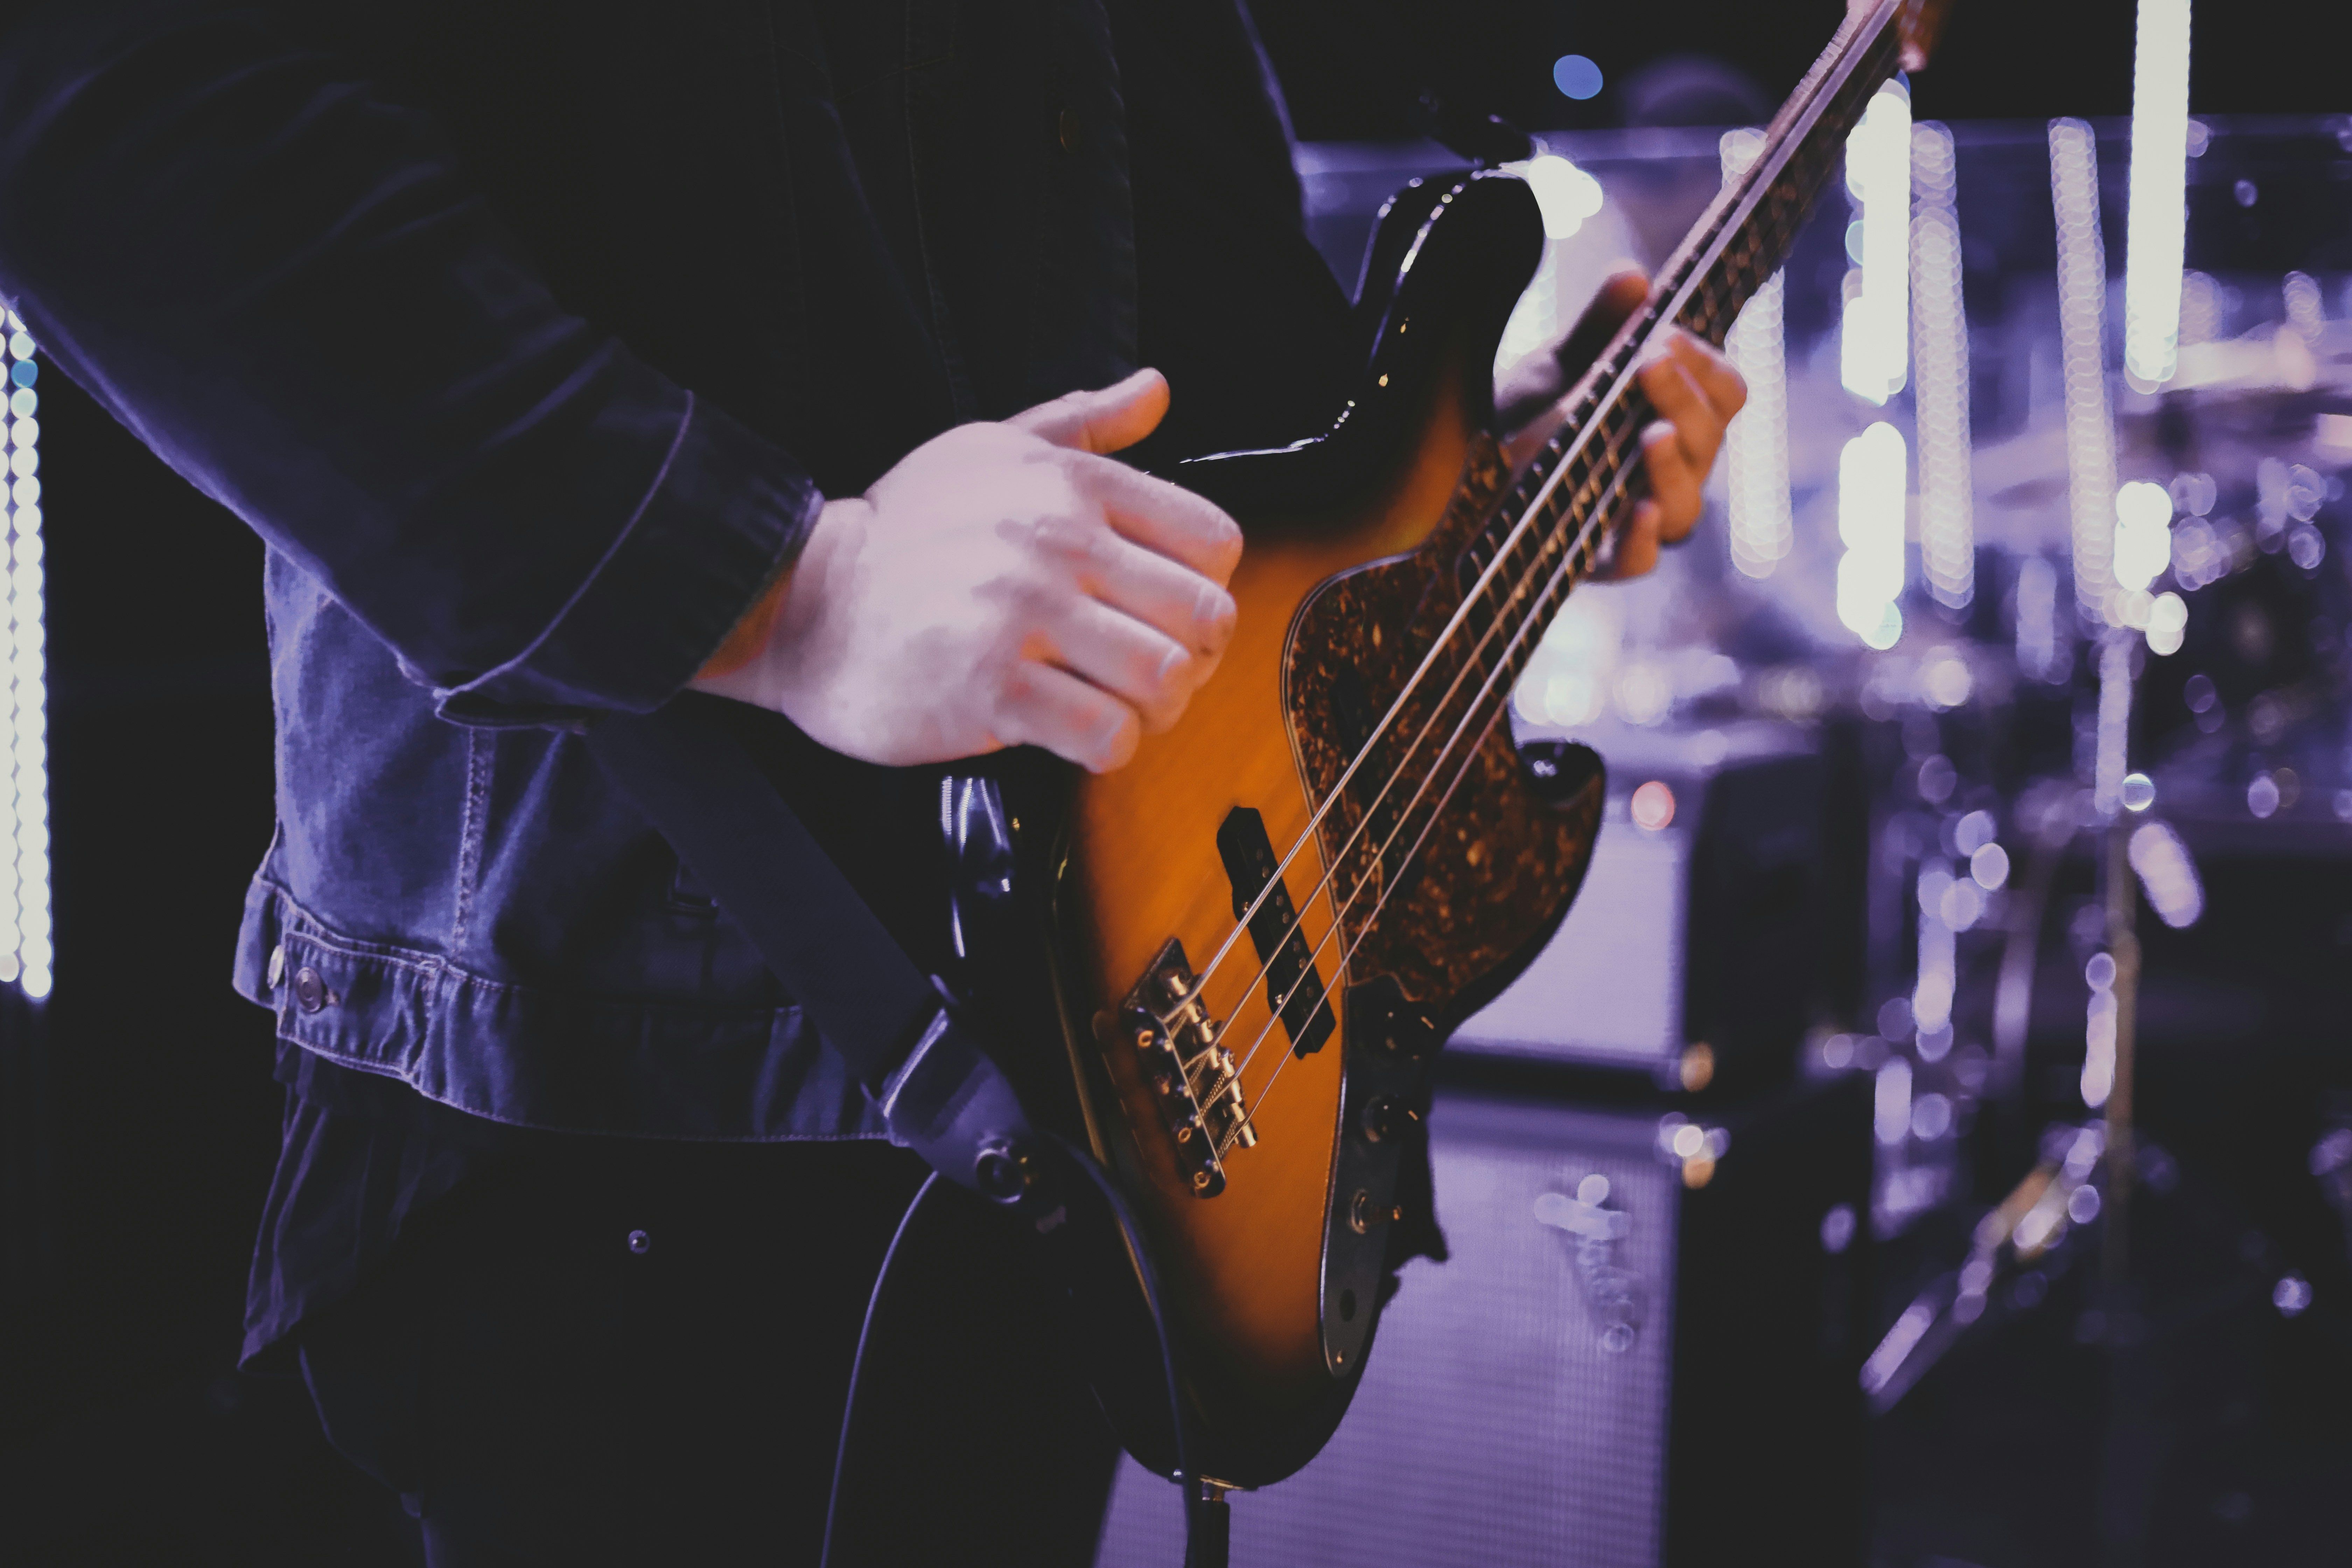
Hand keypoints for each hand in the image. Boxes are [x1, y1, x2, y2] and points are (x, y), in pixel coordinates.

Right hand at [693, 369, 1241, 773]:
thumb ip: (1084, 424)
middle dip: (1191, 658)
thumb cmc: (903, 536)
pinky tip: (1075, 733)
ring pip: (1165, 679)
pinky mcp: (993, 688)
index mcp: (1069, 485)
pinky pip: (1106, 734)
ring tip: (1111, 702)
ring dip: (1153, 709)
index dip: (1206, 589)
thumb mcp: (991, 449)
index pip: (1214, 541)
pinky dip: (1108, 747)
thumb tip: (1154, 390)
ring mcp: (1023, 615)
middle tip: (1145, 670)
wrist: (808, 605)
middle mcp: (1056, 542)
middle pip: (1203, 618)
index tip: (1165, 611)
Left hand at [1499, 269, 1747, 578]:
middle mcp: (1667, 471)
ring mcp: (1636, 518)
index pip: (1723, 395)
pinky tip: (1638, 509)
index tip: (1667, 336)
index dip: (1706, 366)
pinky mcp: (1599, 559)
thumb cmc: (1525, 412)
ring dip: (1674, 465)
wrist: (1461, 470)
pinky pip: (1640, 560)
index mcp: (1672, 417)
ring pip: (1686, 503)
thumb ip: (1599, 325)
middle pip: (1710, 442)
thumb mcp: (1558, 363)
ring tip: (1653, 434)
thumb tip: (1634, 276)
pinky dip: (1644, 537)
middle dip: (1685, 399)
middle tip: (1652, 362)